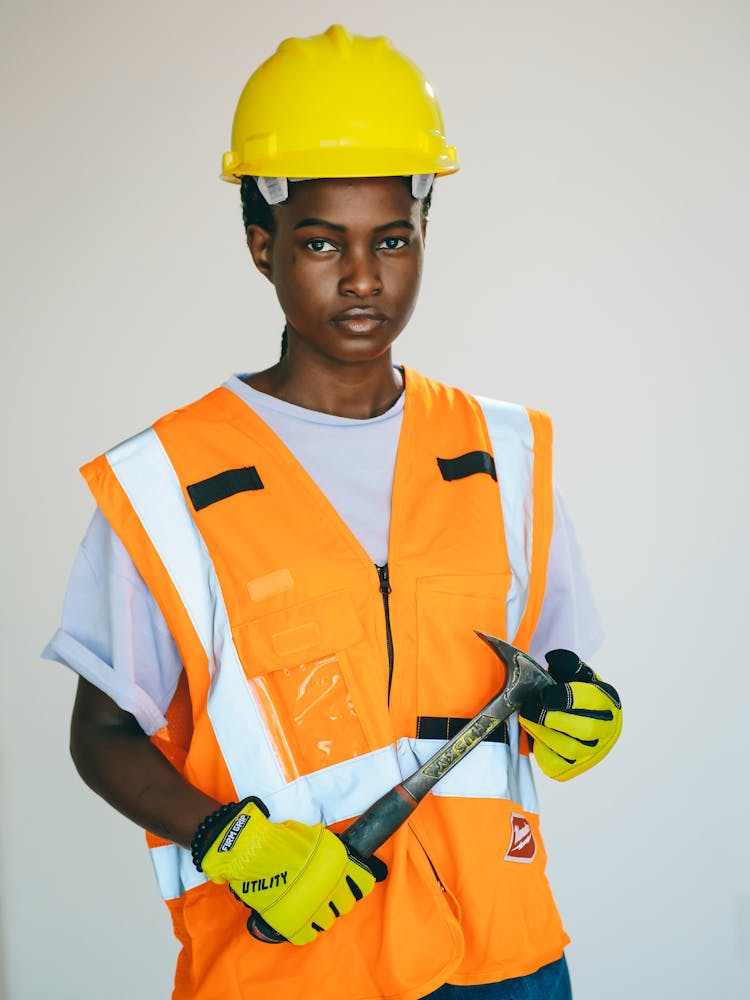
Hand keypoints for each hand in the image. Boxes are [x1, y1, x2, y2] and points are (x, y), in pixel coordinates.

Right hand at [191, 797, 385, 944]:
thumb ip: (331, 852)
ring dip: (321, 913)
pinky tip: (300, 919)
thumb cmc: (280, 839)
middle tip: (323, 893)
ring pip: (329, 920)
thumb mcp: (315, 837)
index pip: (363, 884)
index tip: (348, 885)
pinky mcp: (295, 922)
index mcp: (338, 863)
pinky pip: (309, 935)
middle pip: (346, 904)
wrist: (251, 850)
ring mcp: (314, 906)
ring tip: (308, 904)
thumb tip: (343, 862)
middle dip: (336, 899)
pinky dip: (306, 929)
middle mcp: (331, 885)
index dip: (356, 885)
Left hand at [519, 649, 621, 780]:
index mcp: (607, 701)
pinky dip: (541, 750)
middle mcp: (606, 729)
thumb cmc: (572, 692)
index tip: (543, 694)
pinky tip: (535, 735)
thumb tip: (554, 658)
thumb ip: (566, 663)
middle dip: (553, 718)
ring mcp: (592, 752)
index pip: (592, 700)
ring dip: (543, 733)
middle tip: (530, 708)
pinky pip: (556, 764)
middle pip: (586, 729)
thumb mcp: (573, 673)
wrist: (573, 716)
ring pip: (570, 748)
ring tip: (528, 719)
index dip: (565, 697)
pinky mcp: (573, 767)